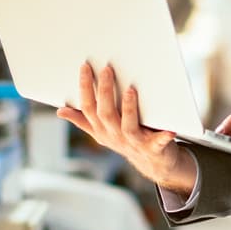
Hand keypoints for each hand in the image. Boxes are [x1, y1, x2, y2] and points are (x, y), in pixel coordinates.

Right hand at [56, 63, 198, 194]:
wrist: (154, 163)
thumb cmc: (127, 140)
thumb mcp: (102, 131)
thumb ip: (83, 120)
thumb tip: (60, 111)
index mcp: (101, 130)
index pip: (88, 108)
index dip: (85, 88)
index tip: (85, 67)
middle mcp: (115, 136)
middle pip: (106, 114)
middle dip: (105, 92)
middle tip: (106, 69)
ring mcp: (134, 143)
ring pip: (128, 126)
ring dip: (129, 108)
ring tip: (131, 90)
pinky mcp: (154, 148)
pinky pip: (158, 142)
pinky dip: (163, 137)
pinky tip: (170, 129)